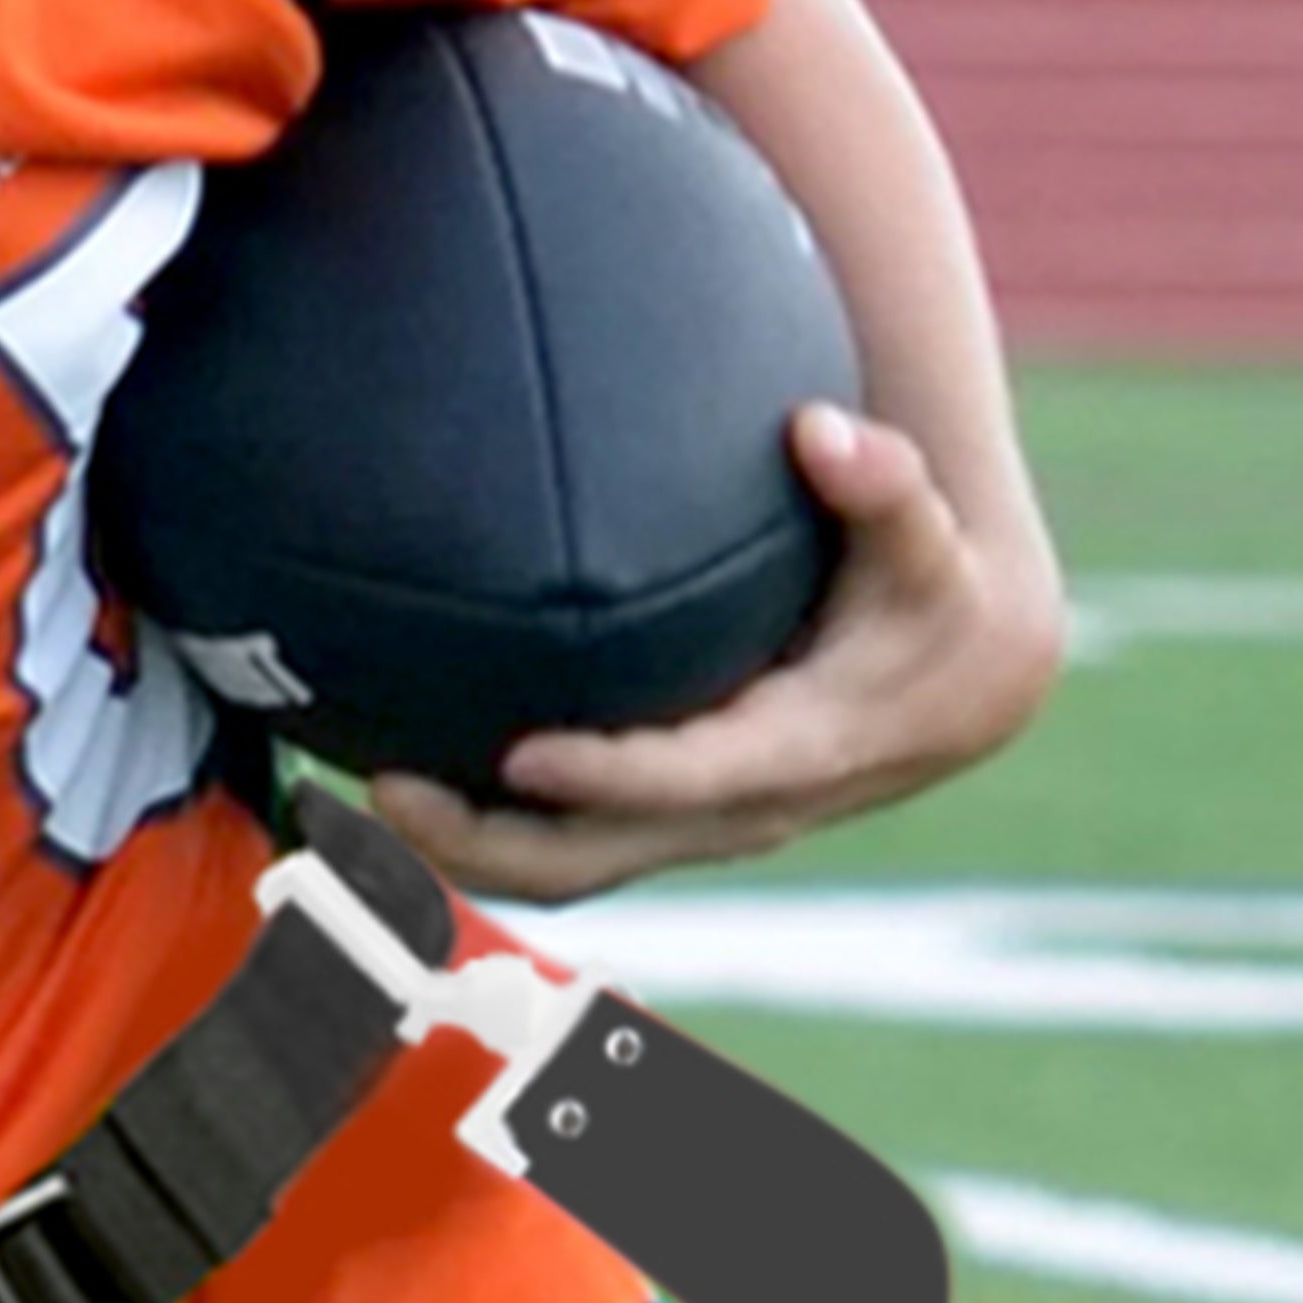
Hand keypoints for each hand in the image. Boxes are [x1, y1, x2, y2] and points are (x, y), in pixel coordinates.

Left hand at [367, 403, 1070, 908]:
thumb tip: (818, 428)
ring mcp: (686, 834)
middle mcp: (732, 815)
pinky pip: (552, 855)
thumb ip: (884, 485)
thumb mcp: (927, 544)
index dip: (607, 777)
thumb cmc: (930, 598)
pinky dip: (472, 838)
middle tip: (380, 791)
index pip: (686, 780)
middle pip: (591, 858)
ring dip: (450, 854)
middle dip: (483, 840)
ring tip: (348, 800)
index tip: (520, 755)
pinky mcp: (655, 829)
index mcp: (796, 753)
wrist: (954, 690)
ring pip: (556, 874)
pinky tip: (388, 786)